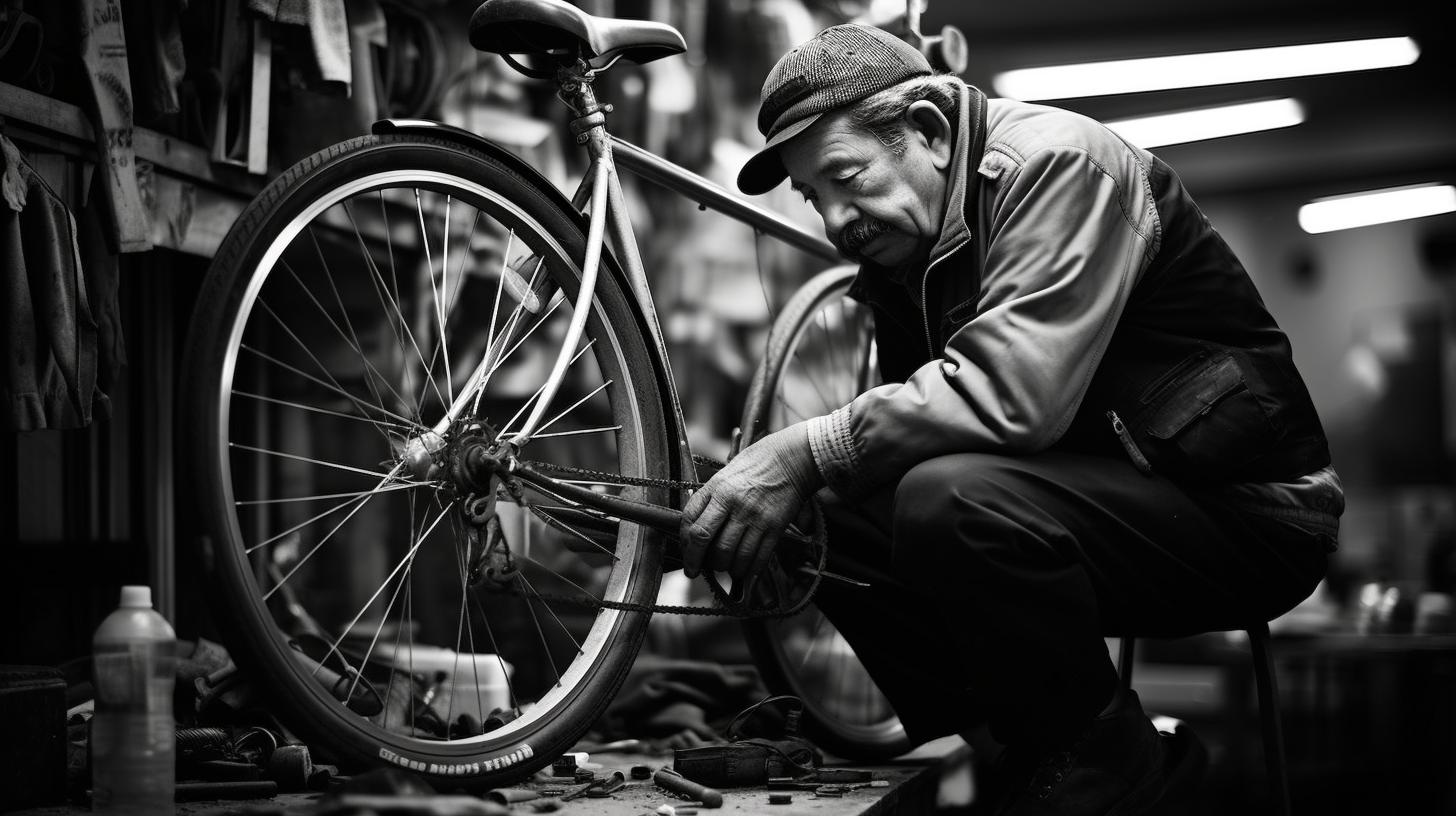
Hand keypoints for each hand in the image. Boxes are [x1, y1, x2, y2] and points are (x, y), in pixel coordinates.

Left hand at [679, 423, 823, 579]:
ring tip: (728, 567)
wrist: (791, 459)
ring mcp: (755, 516)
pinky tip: (747, 570)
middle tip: (707, 567)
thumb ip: (709, 500)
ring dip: (728, 568)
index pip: (692, 524)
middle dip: (705, 562)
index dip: (687, 547)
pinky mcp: (775, 526)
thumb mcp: (724, 475)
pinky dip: (751, 569)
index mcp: (717, 489)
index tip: (689, 560)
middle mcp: (733, 503)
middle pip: (710, 544)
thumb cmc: (755, 465)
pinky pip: (759, 556)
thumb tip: (695, 531)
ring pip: (734, 555)